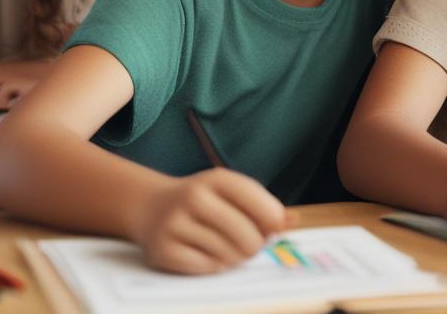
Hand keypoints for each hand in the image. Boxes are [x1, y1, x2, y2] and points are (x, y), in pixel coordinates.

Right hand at [133, 168, 297, 273]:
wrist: (152, 207)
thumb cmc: (205, 203)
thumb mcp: (231, 194)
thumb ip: (264, 206)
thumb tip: (293, 221)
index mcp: (216, 179)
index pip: (256, 199)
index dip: (272, 218)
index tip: (275, 228)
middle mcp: (193, 197)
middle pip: (246, 235)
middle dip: (255, 246)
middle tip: (251, 245)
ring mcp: (175, 223)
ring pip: (228, 254)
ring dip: (234, 257)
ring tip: (226, 247)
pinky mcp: (163, 249)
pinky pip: (206, 267)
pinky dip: (214, 266)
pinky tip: (208, 254)